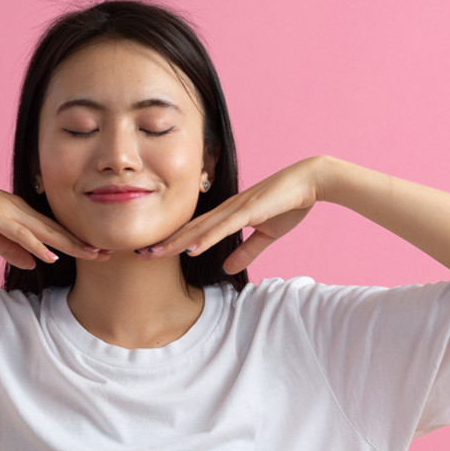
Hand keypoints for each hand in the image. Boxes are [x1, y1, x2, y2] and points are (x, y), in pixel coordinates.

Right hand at [0, 171, 107, 268]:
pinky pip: (22, 234)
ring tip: (92, 254)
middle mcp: (21, 210)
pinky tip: (53, 256)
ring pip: (47, 231)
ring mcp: (11, 212)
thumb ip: (13, 249)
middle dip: (83, 243)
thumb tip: (37, 264)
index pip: (54, 230)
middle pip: (58, 230)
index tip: (97, 251)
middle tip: (108, 254)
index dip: (76, 241)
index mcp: (21, 213)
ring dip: (70, 244)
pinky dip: (38, 245)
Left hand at [140, 157, 325, 273]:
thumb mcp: (265, 234)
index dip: (173, 240)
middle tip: (139, 253)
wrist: (309, 182)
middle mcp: (227, 209)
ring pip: (201, 228)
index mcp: (229, 214)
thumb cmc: (288, 203)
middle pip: (190, 229)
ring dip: (177, 241)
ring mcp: (236, 208)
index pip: (195, 230)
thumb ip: (247, 251)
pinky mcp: (250, 210)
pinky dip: (206, 238)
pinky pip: (224, 227)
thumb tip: (228, 268)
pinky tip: (191, 248)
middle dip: (165, 241)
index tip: (152, 251)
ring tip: (155, 253)